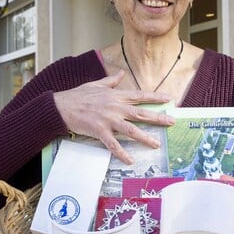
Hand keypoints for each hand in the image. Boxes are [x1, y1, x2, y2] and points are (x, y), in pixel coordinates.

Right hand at [54, 71, 174, 163]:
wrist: (62, 106)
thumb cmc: (78, 96)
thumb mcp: (96, 84)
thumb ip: (111, 81)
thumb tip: (120, 73)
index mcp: (116, 95)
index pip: (140, 95)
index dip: (155, 97)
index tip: (169, 98)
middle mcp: (115, 107)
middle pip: (141, 113)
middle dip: (158, 117)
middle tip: (172, 122)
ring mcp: (108, 120)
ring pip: (131, 129)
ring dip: (145, 137)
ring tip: (156, 144)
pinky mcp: (100, 131)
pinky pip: (113, 144)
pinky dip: (122, 153)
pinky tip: (130, 160)